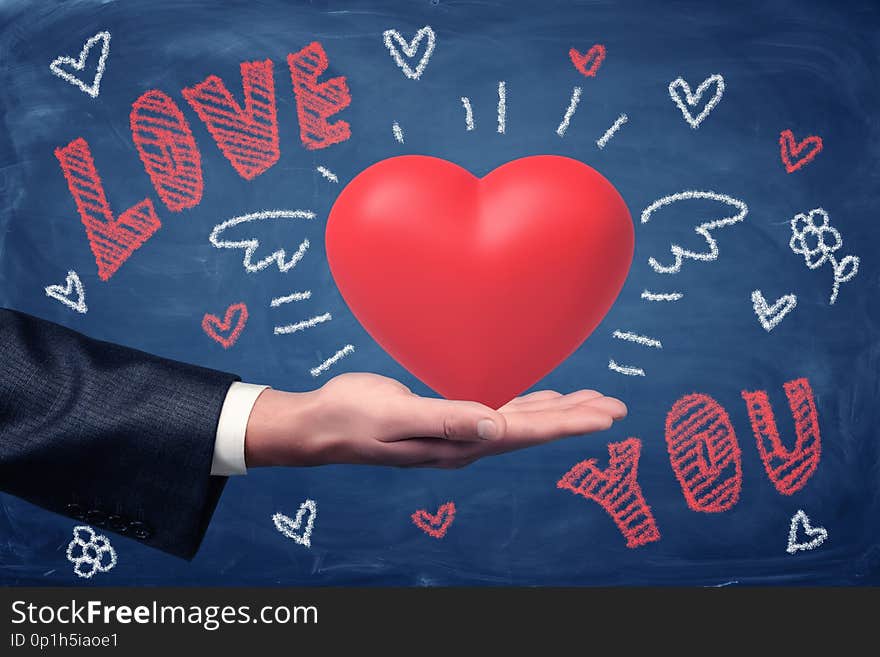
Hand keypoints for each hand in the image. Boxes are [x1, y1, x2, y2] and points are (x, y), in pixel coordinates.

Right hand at [244, 373, 626, 468]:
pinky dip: (526, 401)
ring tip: (592, 401)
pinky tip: (540, 395)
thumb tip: (494, 427)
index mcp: (459, 443)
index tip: (608, 416)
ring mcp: (458, 431)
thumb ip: (444, 420)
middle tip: (617, 406)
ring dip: (557, 410)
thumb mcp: (395, 414)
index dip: (568, 423)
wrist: (322, 423)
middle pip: (532, 428)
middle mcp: (466, 441)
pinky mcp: (447, 416)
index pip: (524, 432)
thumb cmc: (353, 415)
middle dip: (575, 417)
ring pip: (520, 419)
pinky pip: (499, 408)